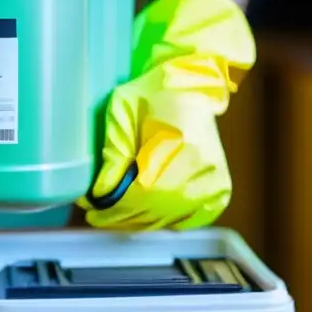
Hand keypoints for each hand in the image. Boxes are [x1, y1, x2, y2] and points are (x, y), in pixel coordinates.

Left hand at [79, 53, 233, 229]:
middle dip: (122, 218)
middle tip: (98, 217)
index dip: (114, 206)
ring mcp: (214, 180)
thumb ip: (113, 155)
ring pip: (171, 219)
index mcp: (176, 142)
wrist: (190, 89)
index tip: (91, 208)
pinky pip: (190, 219)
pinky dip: (166, 222)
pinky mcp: (220, 189)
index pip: (142, 191)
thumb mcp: (122, 114)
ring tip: (116, 217)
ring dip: (140, 222)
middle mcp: (200, 166)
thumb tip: (99, 195)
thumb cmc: (150, 96)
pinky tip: (147, 217)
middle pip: (155, 210)